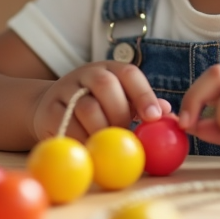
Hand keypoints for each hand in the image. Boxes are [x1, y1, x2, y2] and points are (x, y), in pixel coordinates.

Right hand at [32, 61, 170, 142]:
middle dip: (120, 113)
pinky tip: (89, 148)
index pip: (129, 73)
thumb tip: (170, 115)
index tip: (154, 117)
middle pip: (106, 85)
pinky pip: (67, 125)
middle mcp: (88, 74)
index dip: (143, 94)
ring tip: (107, 145)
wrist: (49, 107)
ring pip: (86, 106)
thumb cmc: (96, 108)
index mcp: (110, 69)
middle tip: (125, 134)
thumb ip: (143, 108)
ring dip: (101, 130)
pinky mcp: (49, 109)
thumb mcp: (120, 102)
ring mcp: (66, 89)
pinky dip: (82, 140)